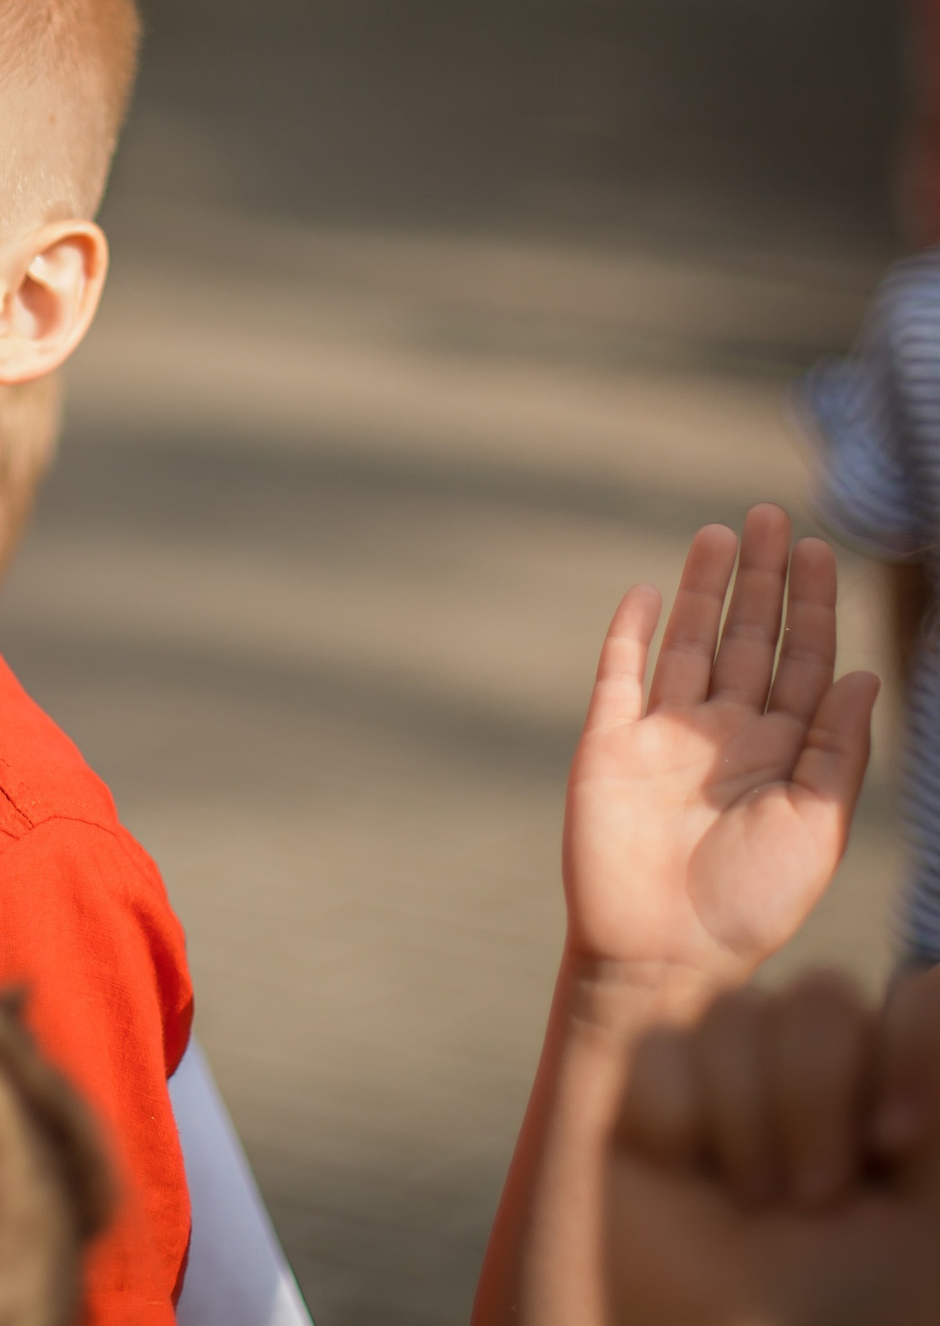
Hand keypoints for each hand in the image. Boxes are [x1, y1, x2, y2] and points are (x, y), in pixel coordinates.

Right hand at [564, 506, 878, 993]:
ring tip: (722, 533)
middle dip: (763, 579)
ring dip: (703, 590)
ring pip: (688, 644)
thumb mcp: (818, 826)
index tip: (822, 552)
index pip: (802, 662)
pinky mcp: (606, 745)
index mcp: (779, 752)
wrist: (666, 951)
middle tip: (773, 516)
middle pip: (747, 638)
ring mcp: (661, 736)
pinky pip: (617, 676)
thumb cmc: (752, 903)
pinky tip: (643, 593)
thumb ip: (840, 750)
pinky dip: (627, 633)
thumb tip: (862, 672)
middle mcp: (722, 734)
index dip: (813, 607)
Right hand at [605, 968, 939, 1325]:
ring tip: (750, 1194)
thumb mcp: (929, 1213)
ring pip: (737, 1012)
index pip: (919, 1001)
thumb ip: (935, 1089)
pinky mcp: (650, 1082)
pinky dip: (673, 1121)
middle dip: (814, 1099)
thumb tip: (933, 993)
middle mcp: (822, 1064)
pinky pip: (657, 1048)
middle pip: (824, 995)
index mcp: (899, 1085)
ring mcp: (731, 1066)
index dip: (906, 1051)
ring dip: (744, 1120)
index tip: (892, 1142)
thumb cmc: (849, 1299)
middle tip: (815, 1195)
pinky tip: (684, 1172)